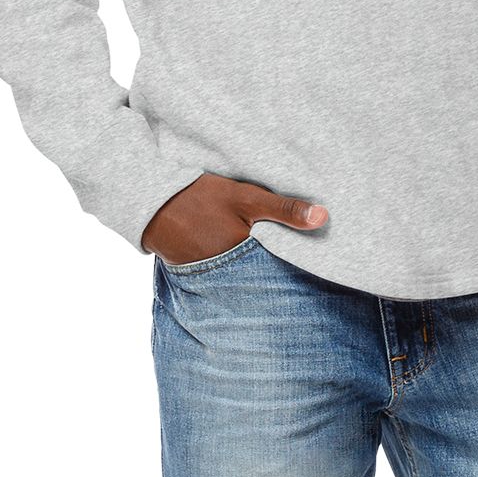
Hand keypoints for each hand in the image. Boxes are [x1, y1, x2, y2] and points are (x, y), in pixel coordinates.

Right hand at [142, 172, 328, 264]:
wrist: (153, 202)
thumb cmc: (201, 197)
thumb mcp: (246, 198)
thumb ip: (284, 210)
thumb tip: (324, 217)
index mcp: (244, 258)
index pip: (281, 270)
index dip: (298, 266)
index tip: (316, 265)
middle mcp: (229, 275)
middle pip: (265, 279)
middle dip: (280, 274)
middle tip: (303, 274)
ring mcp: (213, 278)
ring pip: (246, 278)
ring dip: (259, 272)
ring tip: (276, 268)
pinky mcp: (201, 275)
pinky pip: (228, 276)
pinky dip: (239, 269)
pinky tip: (247, 260)